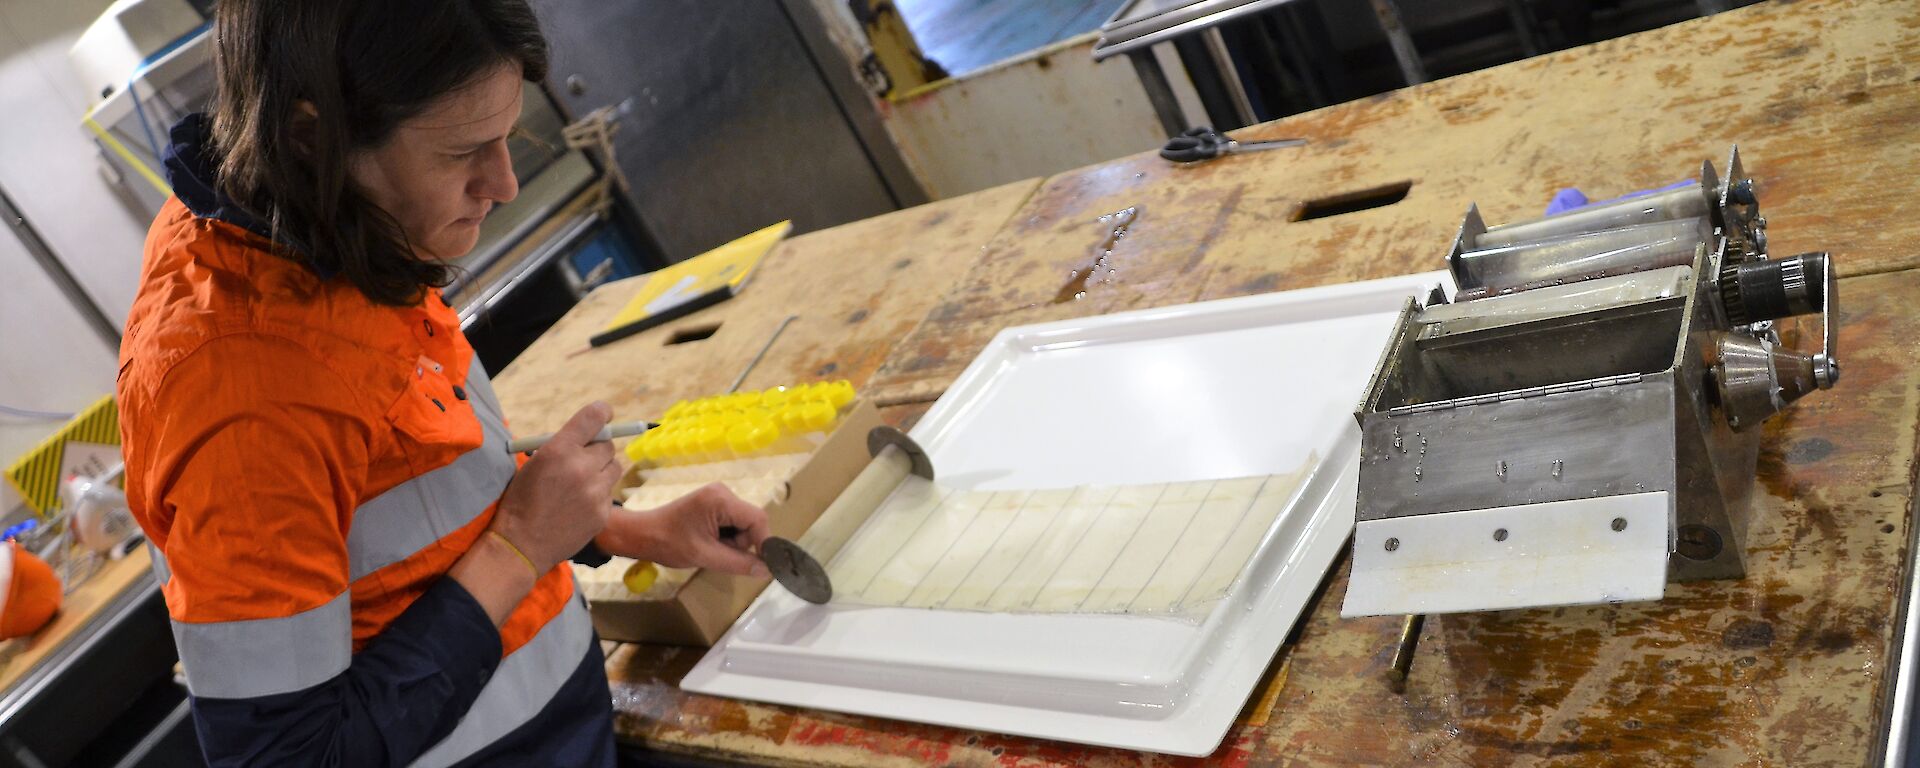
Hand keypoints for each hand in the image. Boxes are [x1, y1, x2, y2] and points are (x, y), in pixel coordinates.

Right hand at [490, 402, 620, 571]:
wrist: (521, 544)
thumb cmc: (521, 500)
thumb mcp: (534, 463)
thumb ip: (562, 446)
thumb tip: (588, 434)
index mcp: (559, 449)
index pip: (595, 417)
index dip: (602, 413)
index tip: (604, 415)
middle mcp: (581, 467)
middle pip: (608, 444)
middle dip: (598, 448)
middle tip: (585, 458)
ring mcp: (595, 491)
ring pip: (614, 468)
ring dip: (602, 470)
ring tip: (581, 483)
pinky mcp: (603, 512)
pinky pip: (610, 493)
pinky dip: (599, 494)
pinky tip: (579, 505)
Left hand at [611, 483, 770, 576]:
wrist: (643, 534)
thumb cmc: (669, 544)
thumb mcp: (706, 556)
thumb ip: (738, 563)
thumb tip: (766, 570)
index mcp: (721, 500)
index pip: (757, 519)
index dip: (764, 542)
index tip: (762, 564)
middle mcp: (723, 492)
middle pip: (751, 522)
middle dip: (742, 543)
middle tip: (719, 554)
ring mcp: (718, 496)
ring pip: (743, 524)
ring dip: (733, 542)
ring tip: (710, 548)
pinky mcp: (713, 504)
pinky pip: (732, 522)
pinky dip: (726, 536)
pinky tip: (708, 542)